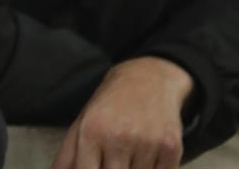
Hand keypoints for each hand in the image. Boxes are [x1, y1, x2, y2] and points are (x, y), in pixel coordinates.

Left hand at [50, 56, 190, 168]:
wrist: (148, 78)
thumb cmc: (110, 104)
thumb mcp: (83, 122)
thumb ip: (68, 155)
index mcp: (92, 131)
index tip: (96, 168)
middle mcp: (119, 136)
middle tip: (115, 159)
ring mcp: (147, 142)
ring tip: (130, 153)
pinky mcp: (171, 146)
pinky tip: (147, 157)